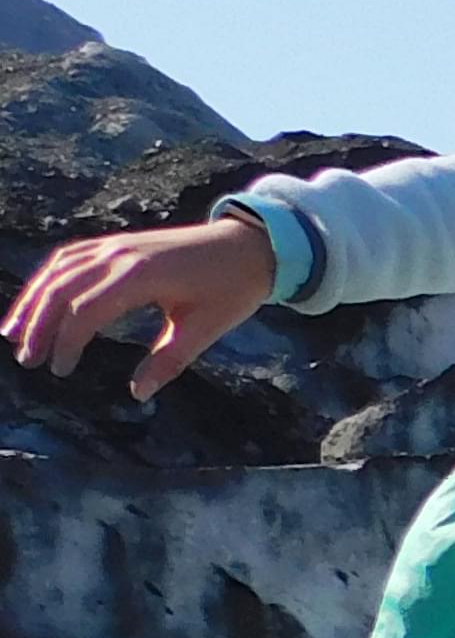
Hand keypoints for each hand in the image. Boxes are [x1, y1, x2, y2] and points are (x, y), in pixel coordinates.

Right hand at [5, 214, 277, 398]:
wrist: (249, 245)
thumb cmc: (232, 288)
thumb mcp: (207, 328)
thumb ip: (169, 360)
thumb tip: (139, 394)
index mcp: (141, 275)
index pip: (85, 310)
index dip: (67, 341)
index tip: (61, 370)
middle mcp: (120, 254)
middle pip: (61, 288)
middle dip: (37, 324)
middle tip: (27, 360)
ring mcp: (115, 244)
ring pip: (58, 270)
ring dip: (33, 301)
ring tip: (13, 333)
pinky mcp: (116, 243)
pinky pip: (70, 258)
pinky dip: (48, 279)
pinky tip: (37, 302)